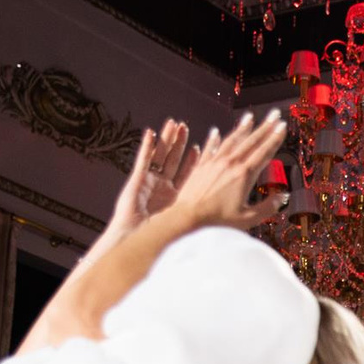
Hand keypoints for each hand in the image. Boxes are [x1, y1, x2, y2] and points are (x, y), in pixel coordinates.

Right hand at [102, 120, 192, 243]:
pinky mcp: (137, 179)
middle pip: (174, 159)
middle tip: (185, 126)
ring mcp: (150, 181)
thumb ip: (200, 213)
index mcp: (177, 196)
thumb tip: (226, 209)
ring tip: (172, 123)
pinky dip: (147, 146)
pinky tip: (151, 133)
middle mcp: (163, 186)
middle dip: (179, 143)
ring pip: (160, 155)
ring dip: (166, 139)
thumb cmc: (161, 239)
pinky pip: (143, 159)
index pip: (189, 173)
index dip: (194, 159)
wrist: (137, 240)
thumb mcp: (187, 224)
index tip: (201, 145)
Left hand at [164, 111, 287, 231]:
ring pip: (231, 140)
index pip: (264, 152)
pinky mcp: (200, 166)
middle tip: (274, 114)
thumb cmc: (217, 222)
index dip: (275, 138)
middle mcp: (230, 164)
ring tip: (250, 117)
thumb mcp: (248, 219)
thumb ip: (268, 207)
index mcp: (244, 175)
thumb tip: (282, 197)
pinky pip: (210, 148)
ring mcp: (214, 163)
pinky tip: (216, 132)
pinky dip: (214, 139)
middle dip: (265, 126)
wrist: (187, 218)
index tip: (282, 126)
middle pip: (251, 141)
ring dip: (242, 128)